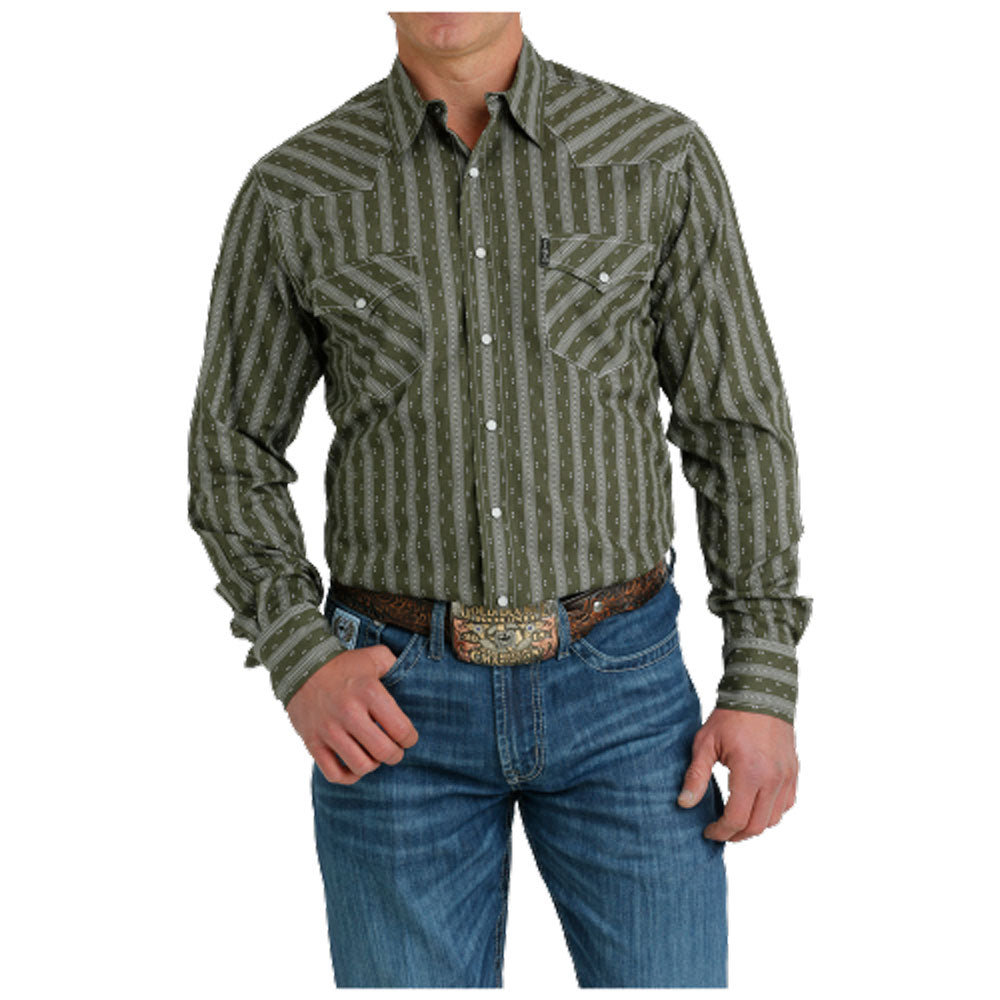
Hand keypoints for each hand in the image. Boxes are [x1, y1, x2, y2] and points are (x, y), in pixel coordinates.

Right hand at [285, 645, 418, 784]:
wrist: (301, 666)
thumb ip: (395, 664)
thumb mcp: (373, 656)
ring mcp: (329, 730)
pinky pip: (334, 774)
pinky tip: (354, 765)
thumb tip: (413, 677)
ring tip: (374, 755)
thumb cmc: (343, 665)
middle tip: (395, 749)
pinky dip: (348, 776)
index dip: (410, 738)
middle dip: (395, 755)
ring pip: (361, 766)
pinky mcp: (312, 743)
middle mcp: (349, 713)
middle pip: (383, 752)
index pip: (401, 729)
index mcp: (368, 692)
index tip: (408, 737)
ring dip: (373, 764)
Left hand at [677, 707, 797, 841]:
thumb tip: (684, 804)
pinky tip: (755, 806)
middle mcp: (773, 779)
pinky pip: (786, 804)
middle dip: (736, 834)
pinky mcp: (793, 772)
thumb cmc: (731, 717)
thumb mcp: (705, 743)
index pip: (737, 819)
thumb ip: (696, 776)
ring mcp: (787, 776)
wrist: (760, 693)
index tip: (708, 832)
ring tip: (735, 821)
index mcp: (750, 773)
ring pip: (774, 819)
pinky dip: (771, 812)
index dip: (720, 831)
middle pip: (757, 825)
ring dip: (754, 825)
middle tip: (720, 832)